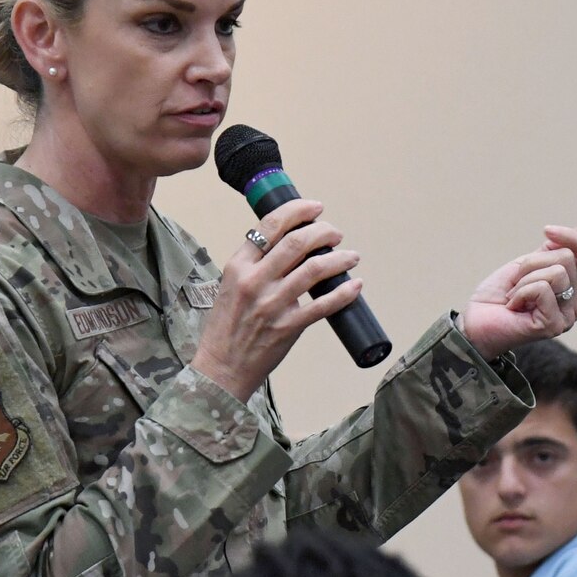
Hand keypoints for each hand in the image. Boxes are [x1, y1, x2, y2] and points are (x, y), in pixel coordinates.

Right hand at [189, 198, 364, 400]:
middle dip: (324, 231)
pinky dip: (344, 292)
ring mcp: (272, 304)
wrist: (221, 368)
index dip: (298, 210)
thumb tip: (290, 245)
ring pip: (315, 269)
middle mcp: (255, 281)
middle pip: (297, 242)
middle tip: (335, 233)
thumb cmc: (226, 328)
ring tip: (351, 256)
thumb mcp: (230, 286)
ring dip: (340, 258)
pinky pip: (323, 305)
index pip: (271, 225)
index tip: (316, 208)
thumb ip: (254, 265)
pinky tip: (355, 285)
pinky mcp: (288, 327)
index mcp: (238, 266)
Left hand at [460, 226, 576, 360]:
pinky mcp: (553, 325)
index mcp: (570, 288)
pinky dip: (521, 292)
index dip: (571, 237)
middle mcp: (573, 304)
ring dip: (525, 279)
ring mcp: (566, 317)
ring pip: (557, 272)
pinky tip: (513, 306)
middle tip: (516, 282)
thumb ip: (550, 252)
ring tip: (514, 296)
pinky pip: (542, 288)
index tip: (546, 231)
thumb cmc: (497, 297)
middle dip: (532, 263)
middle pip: (566, 258)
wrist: (475, 323)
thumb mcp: (525, 266)